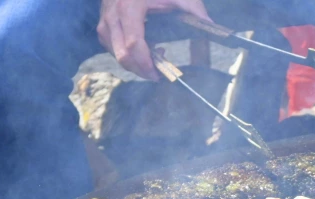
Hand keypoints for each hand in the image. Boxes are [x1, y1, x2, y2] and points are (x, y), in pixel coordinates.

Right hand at [98, 0, 212, 79]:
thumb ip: (194, 9)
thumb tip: (211, 26)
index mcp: (129, 6)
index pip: (133, 44)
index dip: (146, 64)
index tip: (159, 74)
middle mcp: (112, 14)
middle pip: (122, 54)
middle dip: (140, 70)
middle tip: (158, 75)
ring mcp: (104, 18)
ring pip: (113, 52)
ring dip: (133, 62)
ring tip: (154, 58)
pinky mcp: (103, 20)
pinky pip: (109, 44)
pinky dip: (125, 53)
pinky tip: (144, 49)